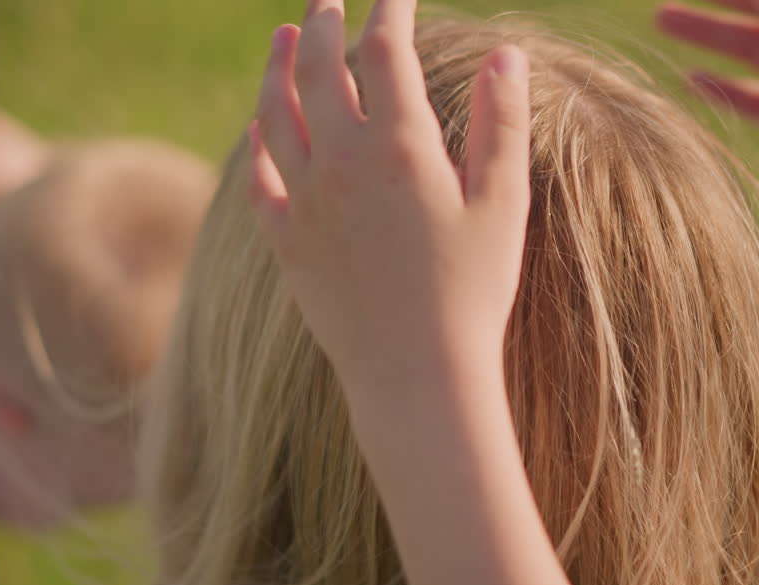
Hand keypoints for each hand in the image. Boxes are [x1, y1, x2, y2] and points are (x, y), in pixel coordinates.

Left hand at [250, 0, 531, 397]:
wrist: (417, 375)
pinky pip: (258, 181)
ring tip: (284, 40)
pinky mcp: (287, 243)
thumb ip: (502, 123)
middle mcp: (341, 163)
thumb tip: (505, 53)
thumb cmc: (473, 293)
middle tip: (328, 3)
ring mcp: (306, 203)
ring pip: (275, 116)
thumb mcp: (502, 204)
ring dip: (277, 70)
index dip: (390, 11)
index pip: (387, 51)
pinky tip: (254, 128)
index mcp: (400, 146)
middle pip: (321, 71)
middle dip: (324, 26)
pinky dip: (254, 146)